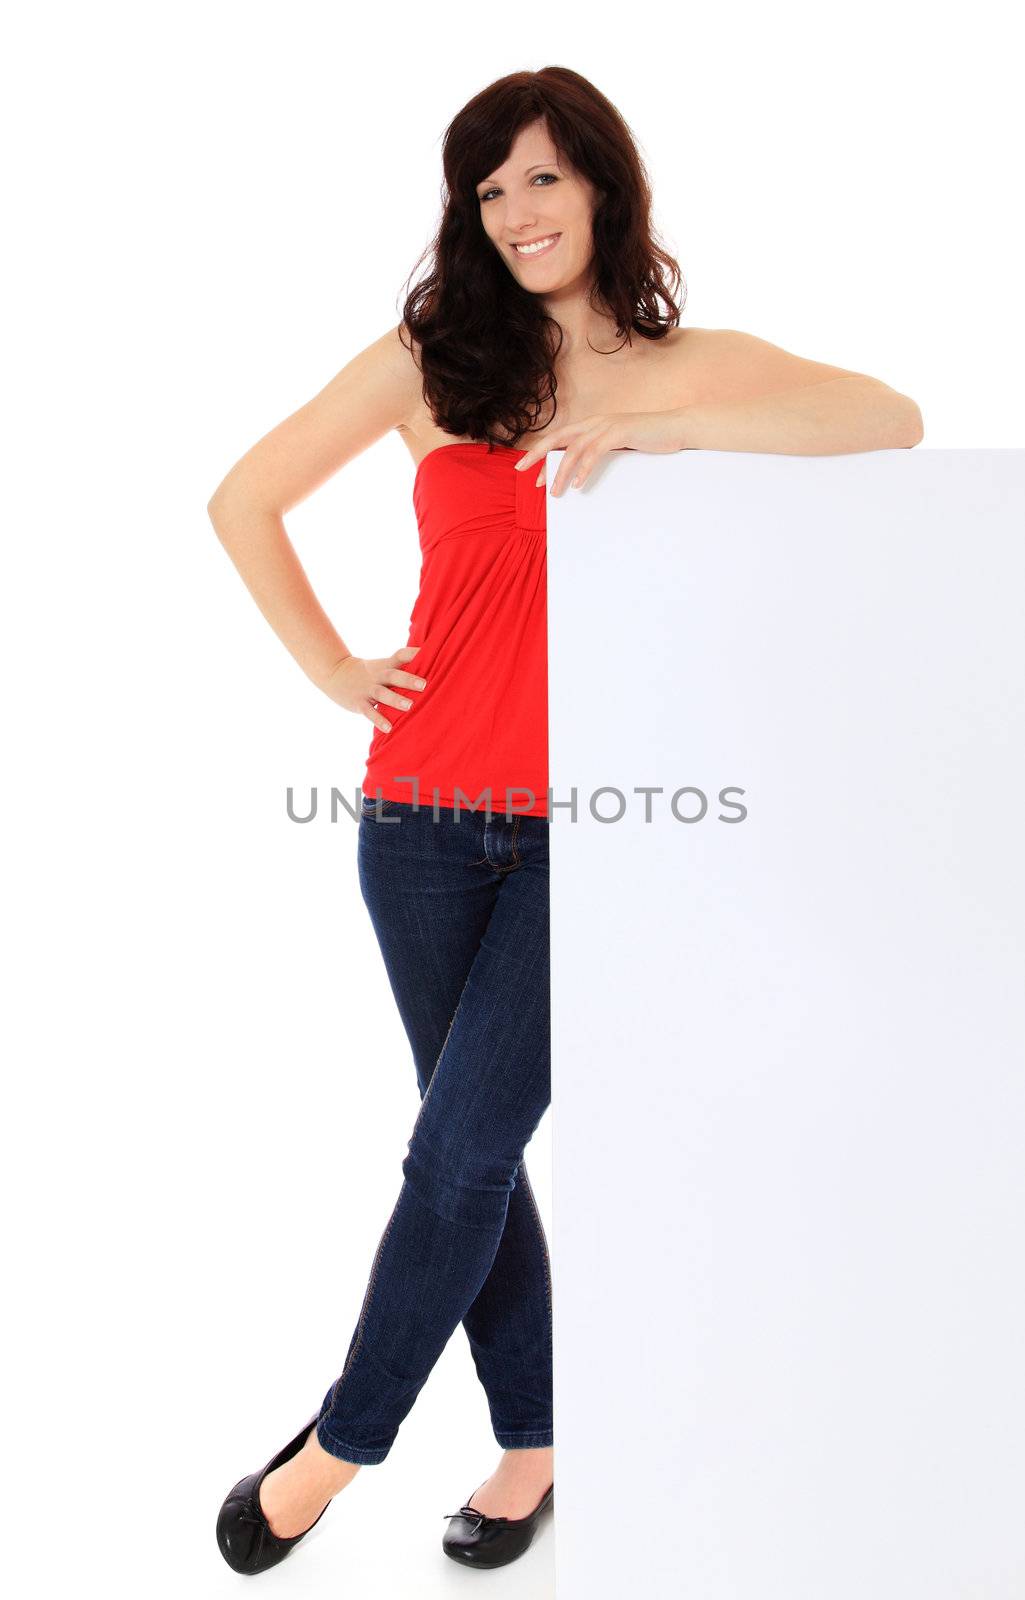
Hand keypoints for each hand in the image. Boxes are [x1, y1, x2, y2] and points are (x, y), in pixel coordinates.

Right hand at [317, 646, 426, 732]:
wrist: (336, 674)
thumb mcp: (382, 666)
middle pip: (393, 675)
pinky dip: (379, 720)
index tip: (429, 652)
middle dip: (408, 679)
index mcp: (385, 665)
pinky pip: (369, 712)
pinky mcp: (359, 703)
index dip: (414, 653)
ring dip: (396, 700)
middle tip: (424, 685)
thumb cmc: (368, 673)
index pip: (400, 655)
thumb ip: (401, 669)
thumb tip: (430, 669)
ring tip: (409, 706)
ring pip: (382, 694)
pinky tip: (389, 728)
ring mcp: (367, 689)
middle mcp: (378, 676)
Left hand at [512, 411, 684, 495]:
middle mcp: (595, 422)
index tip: (529, 472)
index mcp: (592, 425)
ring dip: (561, 472)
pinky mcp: (620, 433)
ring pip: (574, 449)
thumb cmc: (649, 440)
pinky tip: (577, 484)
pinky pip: (595, 452)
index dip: (541, 453)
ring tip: (555, 491)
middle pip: (557, 438)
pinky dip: (584, 468)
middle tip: (521, 470)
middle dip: (537, 454)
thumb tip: (581, 472)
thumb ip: (600, 453)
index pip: (559, 438)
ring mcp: (607, 426)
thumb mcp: (619, 447)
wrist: (676, 427)